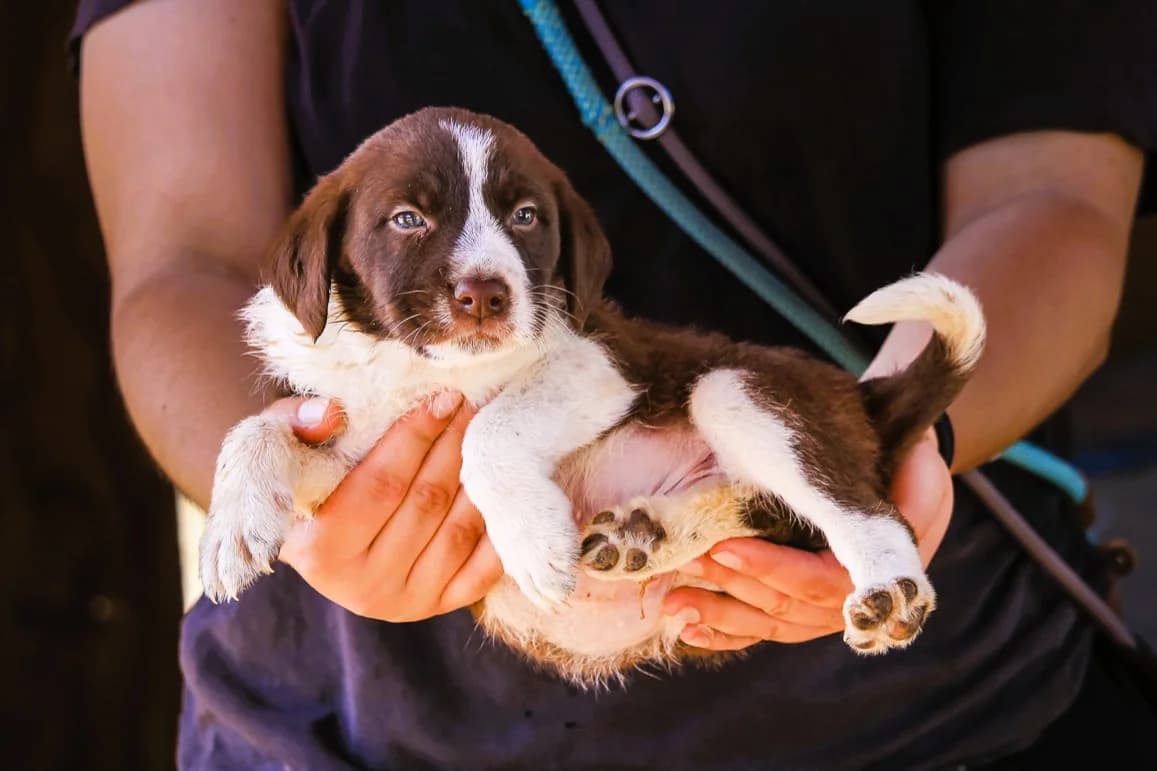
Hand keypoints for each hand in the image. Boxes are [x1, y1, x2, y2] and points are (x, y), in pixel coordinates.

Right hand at [272, 393, 503, 620]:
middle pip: (425, 503)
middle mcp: (363, 586)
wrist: (308, 539)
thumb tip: (330, 414)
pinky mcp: (439, 606)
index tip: (443, 398)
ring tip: (485, 436)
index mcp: (319, 550)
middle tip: (470, 407)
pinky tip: (500, 487)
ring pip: (459, 531)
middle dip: (453, 447)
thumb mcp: (277, 448)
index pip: (381, 484)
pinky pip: (484, 567)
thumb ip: (295, 424)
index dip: (416, 437)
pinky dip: (497, 526)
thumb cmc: (298, 482)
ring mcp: (405, 602)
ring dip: (478, 478)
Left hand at [662, 428, 952, 650]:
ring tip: (674, 602)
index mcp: (881, 566)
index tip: (726, 546)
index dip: (773, 567)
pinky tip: (690, 629)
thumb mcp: (910, 455)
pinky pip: (763, 629)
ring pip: (771, 623)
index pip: (822, 580)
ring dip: (720, 613)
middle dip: (734, 583)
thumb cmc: (901, 455)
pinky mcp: (802, 611)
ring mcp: (825, 611)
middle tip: (688, 559)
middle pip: (788, 605)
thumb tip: (881, 468)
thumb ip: (897, 469)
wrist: (900, 470)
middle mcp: (853, 598)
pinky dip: (727, 634)